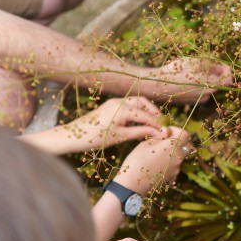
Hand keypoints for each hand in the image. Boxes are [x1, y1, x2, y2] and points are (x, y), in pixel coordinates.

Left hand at [52, 96, 167, 153]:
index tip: (166, 131)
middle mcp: (119, 102)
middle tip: (161, 124)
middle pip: (143, 103)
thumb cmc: (97, 138)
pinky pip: (128, 105)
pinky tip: (139, 123)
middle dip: (154, 113)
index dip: (158, 124)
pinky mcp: (110, 105)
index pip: (146, 115)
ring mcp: (114, 102)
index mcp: (123, 109)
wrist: (74, 135)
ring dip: (146, 111)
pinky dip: (137, 112)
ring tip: (152, 124)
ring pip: (136, 103)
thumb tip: (159, 133)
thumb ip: (141, 132)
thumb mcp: (121, 137)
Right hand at [113, 126, 191, 195]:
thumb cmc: (136, 162)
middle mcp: (178, 158)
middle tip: (163, 142)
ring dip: (171, 153)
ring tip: (156, 155)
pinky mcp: (173, 177)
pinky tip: (155, 166)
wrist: (132, 185)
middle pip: (184, 146)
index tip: (167, 132)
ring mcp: (176, 169)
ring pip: (179, 157)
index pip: (185, 135)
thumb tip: (165, 133)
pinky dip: (168, 163)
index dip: (177, 131)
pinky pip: (174, 166)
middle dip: (176, 142)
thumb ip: (158, 137)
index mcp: (172, 147)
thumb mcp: (145, 144)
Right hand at [143, 58, 231, 103]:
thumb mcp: (195, 62)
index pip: (229, 80)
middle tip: (206, 64)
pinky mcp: (190, 101)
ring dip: (204, 78)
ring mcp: (199, 100)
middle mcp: (207, 95)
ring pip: (207, 87)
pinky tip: (185, 77)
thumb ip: (211, 65)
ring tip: (192, 69)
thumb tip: (219, 67)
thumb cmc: (177, 71)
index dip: (227, 70)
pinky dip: (196, 84)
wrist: (157, 86)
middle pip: (218, 83)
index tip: (221, 64)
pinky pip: (198, 91)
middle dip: (214, 73)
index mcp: (211, 85)